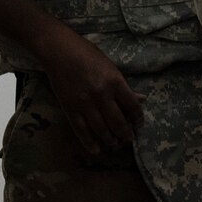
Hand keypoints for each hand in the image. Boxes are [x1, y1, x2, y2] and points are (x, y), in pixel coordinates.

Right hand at [38, 30, 143, 154]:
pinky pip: (81, 130)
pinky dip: (89, 142)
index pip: (132, 107)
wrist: (59, 51)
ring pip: (101, 129)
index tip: (138, 125)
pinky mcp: (70, 108)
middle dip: (125, 134)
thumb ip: (124, 86)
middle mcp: (102, 95)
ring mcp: (85, 103)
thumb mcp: (111, 67)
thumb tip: (141, 99)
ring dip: (110, 140)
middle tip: (128, 140)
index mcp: (115, 82)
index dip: (138, 119)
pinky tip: (96, 150)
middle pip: (118, 122)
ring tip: (115, 145)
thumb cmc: (87, 54)